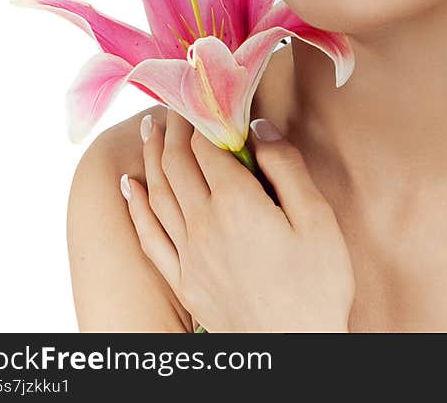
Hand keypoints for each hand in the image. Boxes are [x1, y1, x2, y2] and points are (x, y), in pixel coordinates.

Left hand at [120, 109, 354, 332]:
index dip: (201, 118)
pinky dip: (135, 206)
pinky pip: (148, 235)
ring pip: (158, 194)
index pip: (206, 147)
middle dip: (173, 129)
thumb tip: (259, 126)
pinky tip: (129, 188)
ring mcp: (188, 255)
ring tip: (147, 129)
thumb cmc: (317, 284)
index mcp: (236, 204)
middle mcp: (203, 225)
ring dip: (150, 156)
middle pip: (176, 165)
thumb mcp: (316, 218)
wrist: (295, 351)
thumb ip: (285, 167)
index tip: (202, 95)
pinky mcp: (184, 281)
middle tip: (172, 104)